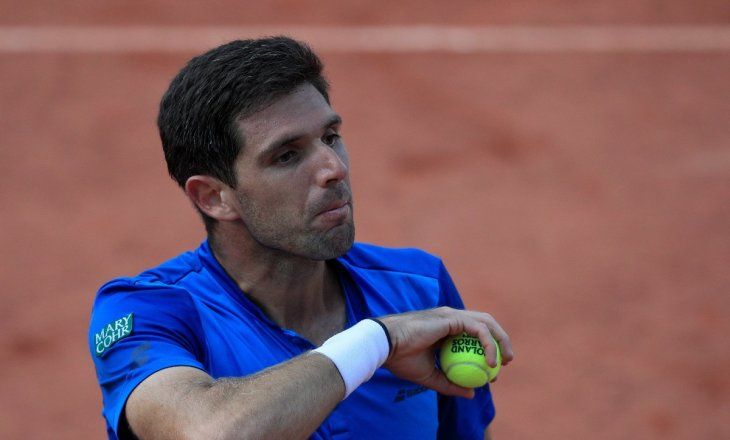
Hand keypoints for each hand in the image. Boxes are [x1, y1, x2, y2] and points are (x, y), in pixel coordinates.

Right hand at [378, 307, 512, 398]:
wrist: (386, 346)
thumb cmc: (401, 359)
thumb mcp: (430, 376)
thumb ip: (450, 384)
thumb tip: (472, 394)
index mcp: (445, 328)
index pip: (473, 334)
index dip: (487, 350)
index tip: (491, 371)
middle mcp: (451, 318)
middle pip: (485, 324)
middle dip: (500, 341)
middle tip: (506, 363)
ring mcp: (452, 315)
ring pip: (486, 322)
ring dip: (500, 340)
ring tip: (505, 361)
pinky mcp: (452, 317)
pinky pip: (478, 329)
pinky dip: (488, 344)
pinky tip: (490, 361)